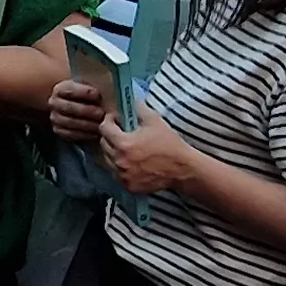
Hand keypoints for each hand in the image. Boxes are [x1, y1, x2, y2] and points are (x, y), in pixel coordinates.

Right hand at [45, 78, 106, 143]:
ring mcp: (55, 118)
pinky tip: (95, 134)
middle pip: (69, 107)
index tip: (97, 94)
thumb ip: (95, 89)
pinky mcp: (59, 130)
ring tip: (100, 125)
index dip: (83, 92)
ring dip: (86, 124)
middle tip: (101, 113)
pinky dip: (83, 135)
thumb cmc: (87, 95)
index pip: (70, 89)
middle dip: (86, 110)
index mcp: (60, 88)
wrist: (78, 106)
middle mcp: (54, 103)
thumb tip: (106, 92)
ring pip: (69, 122)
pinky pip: (70, 134)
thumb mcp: (89, 88)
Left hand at [97, 108, 211, 196]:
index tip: (116, 119)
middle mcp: (119, 161)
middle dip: (110, 136)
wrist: (182, 169)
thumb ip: (139, 108)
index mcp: (123, 143)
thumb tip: (130, 99)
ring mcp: (122, 176)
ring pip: (108, 160)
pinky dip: (120, 167)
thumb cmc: (169, 143)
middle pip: (103, 144)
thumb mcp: (154, 121)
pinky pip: (116, 174)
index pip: (104, 129)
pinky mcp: (128, 186)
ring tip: (126, 147)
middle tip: (121, 132)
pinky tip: (131, 161)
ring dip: (113, 152)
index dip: (109, 120)